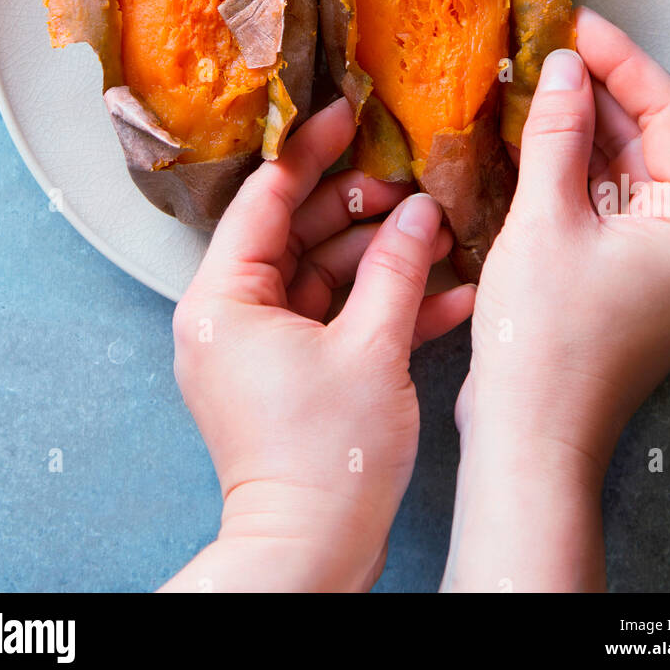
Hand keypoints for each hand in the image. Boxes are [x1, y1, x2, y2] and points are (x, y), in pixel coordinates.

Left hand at [161, 97, 474, 593]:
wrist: (311, 555)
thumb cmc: (327, 457)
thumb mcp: (372, 348)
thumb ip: (397, 268)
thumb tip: (419, 211)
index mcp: (225, 299)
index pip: (265, 199)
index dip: (310, 152)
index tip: (346, 114)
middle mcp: (231, 317)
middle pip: (298, 234)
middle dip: (360, 209)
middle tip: (410, 183)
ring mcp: (261, 347)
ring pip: (324, 274)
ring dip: (382, 257)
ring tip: (439, 233)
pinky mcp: (291, 375)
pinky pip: (335, 319)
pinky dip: (381, 307)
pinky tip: (444, 292)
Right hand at [444, 7, 669, 591]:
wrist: (527, 442)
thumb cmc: (543, 341)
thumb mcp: (546, 221)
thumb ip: (557, 135)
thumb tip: (562, 66)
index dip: (623, 62)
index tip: (578, 23)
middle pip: (656, 143)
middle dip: (602, 94)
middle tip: (551, 48)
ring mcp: (668, 269)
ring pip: (631, 174)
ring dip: (586, 131)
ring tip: (538, 84)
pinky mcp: (634, 283)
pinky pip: (613, 208)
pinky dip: (578, 173)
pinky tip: (537, 139)